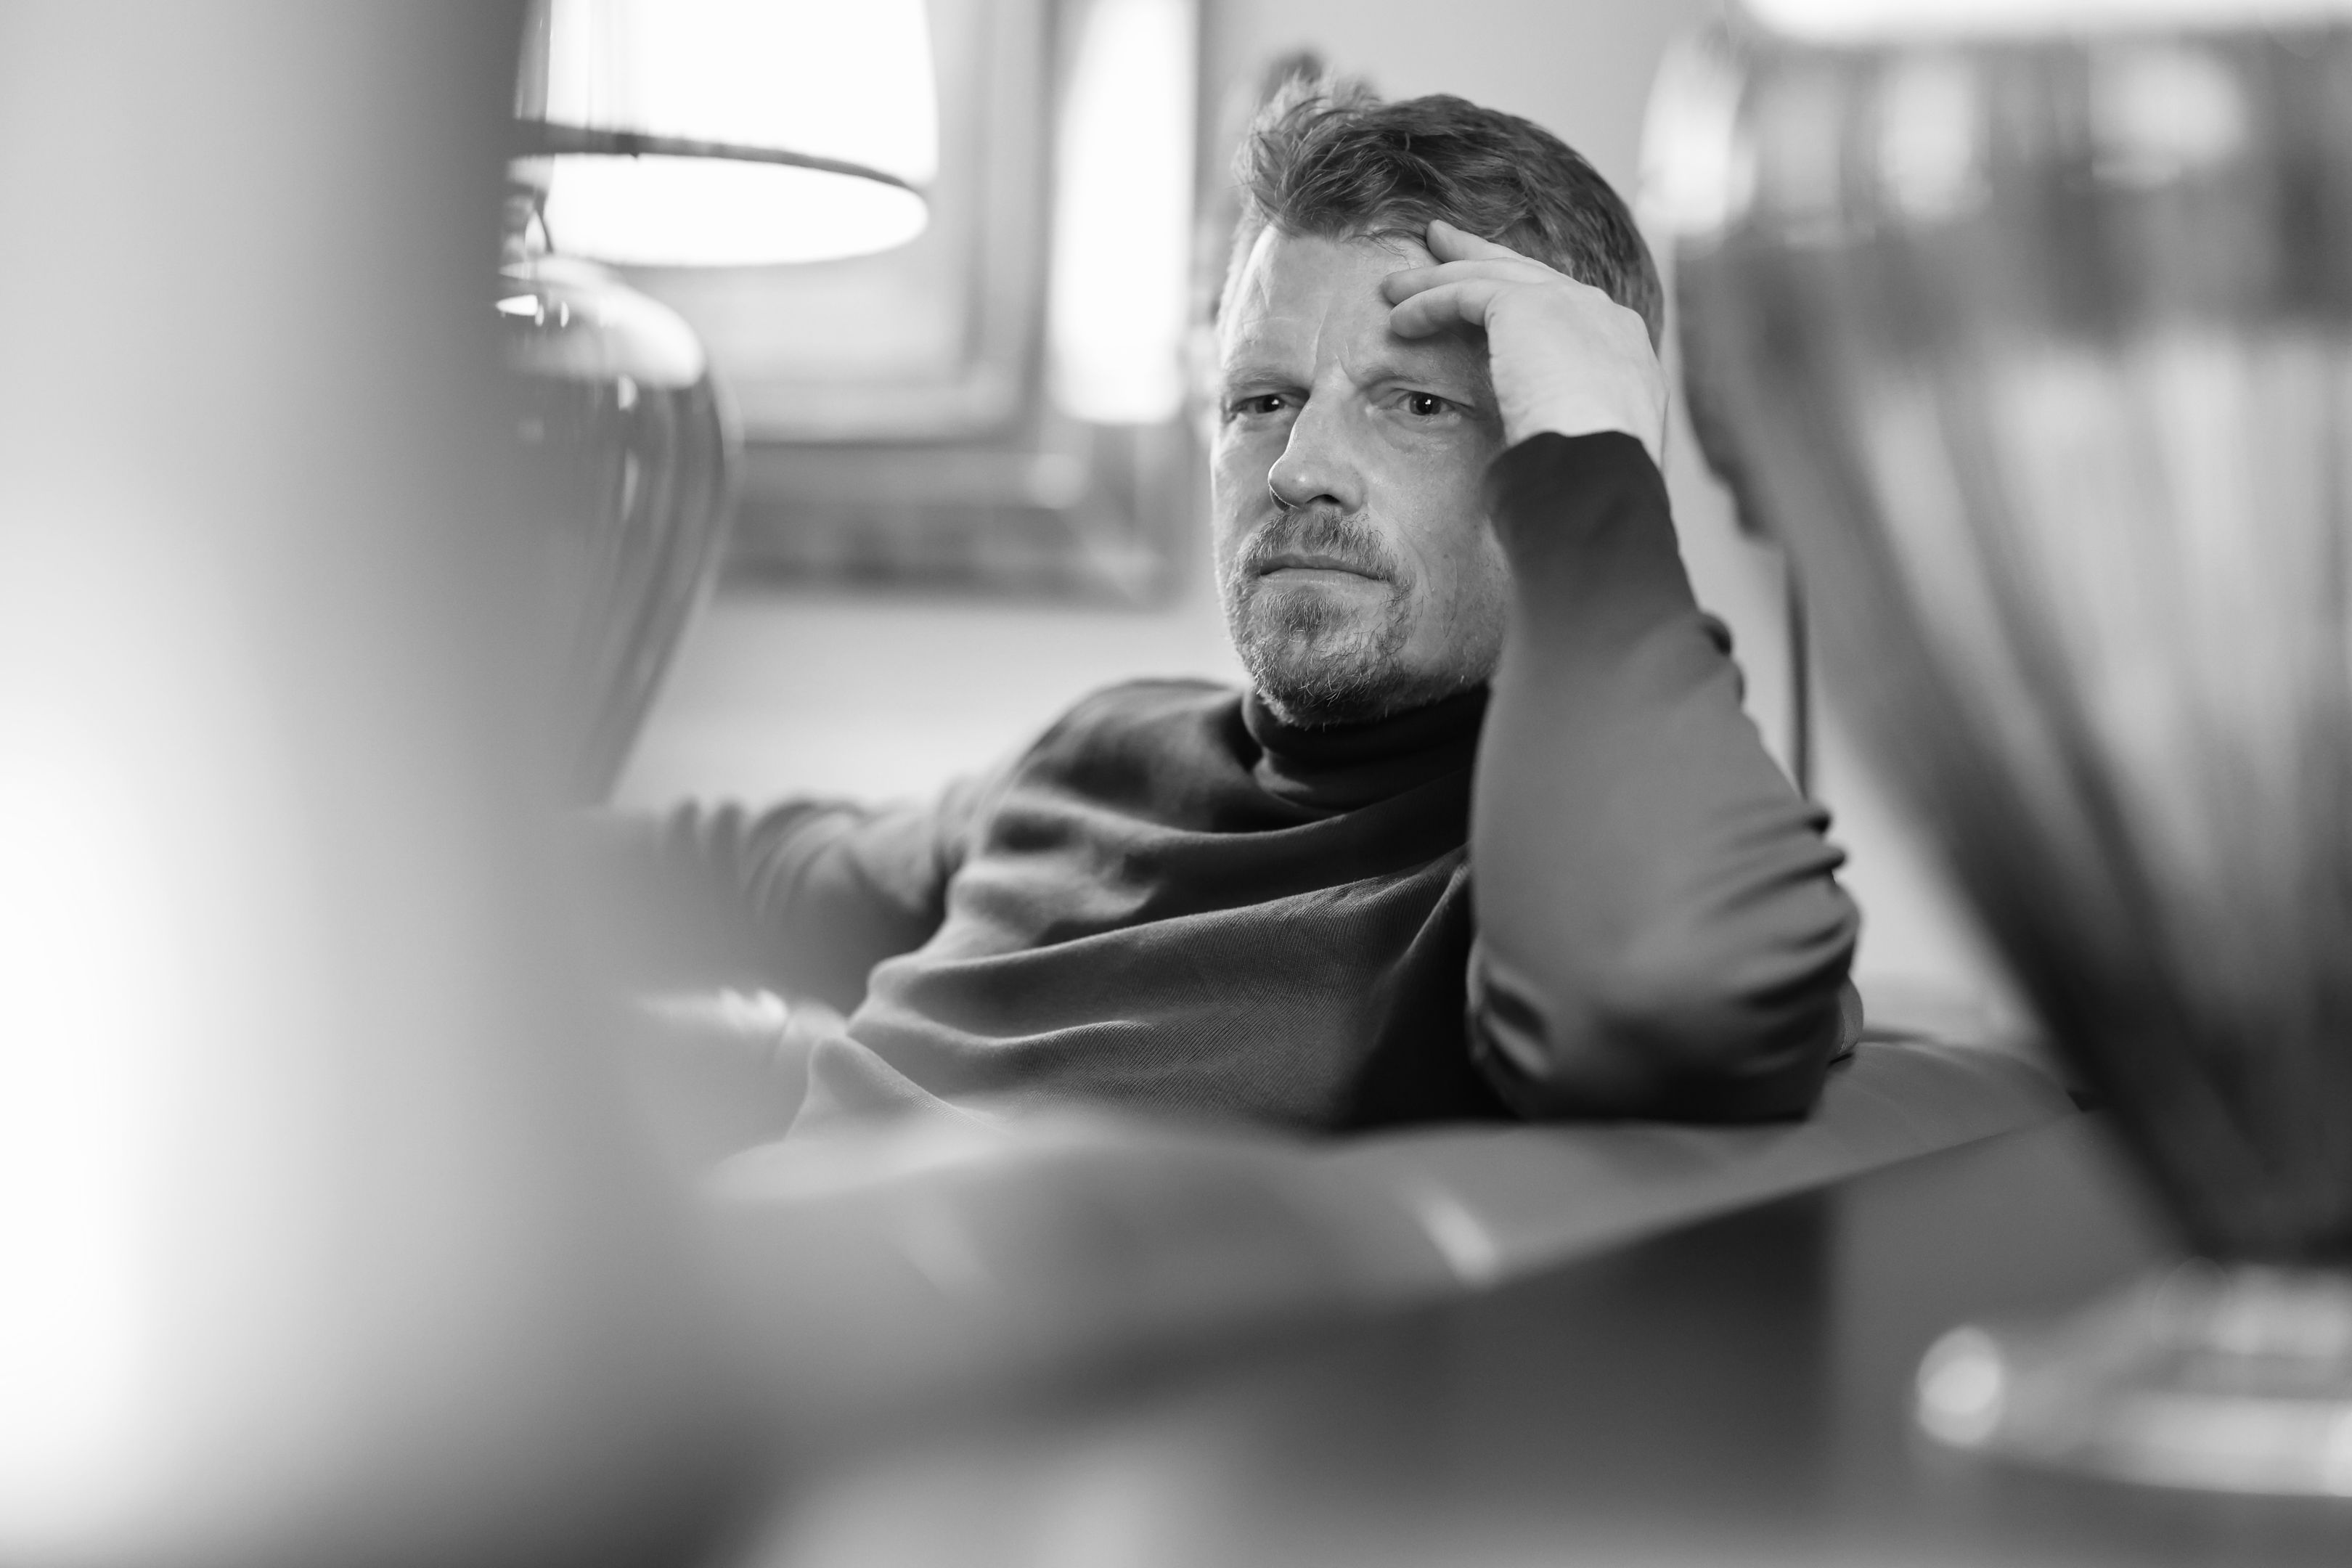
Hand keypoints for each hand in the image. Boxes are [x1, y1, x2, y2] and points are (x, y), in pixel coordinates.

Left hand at [1381, 219, 1666, 466]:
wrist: (1602, 470)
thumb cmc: (1595, 486)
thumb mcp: (1591, 454)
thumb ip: (1571, 431)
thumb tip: (1548, 450)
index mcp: (1624, 352)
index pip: (1566, 308)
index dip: (1523, 296)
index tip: (1493, 295)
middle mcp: (1602, 316)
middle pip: (1530, 272)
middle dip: (1481, 256)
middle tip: (1442, 243)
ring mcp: (1568, 304)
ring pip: (1490, 276)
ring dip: (1437, 280)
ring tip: (1395, 288)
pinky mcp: (1526, 308)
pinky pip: (1464, 293)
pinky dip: (1428, 303)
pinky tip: (1397, 319)